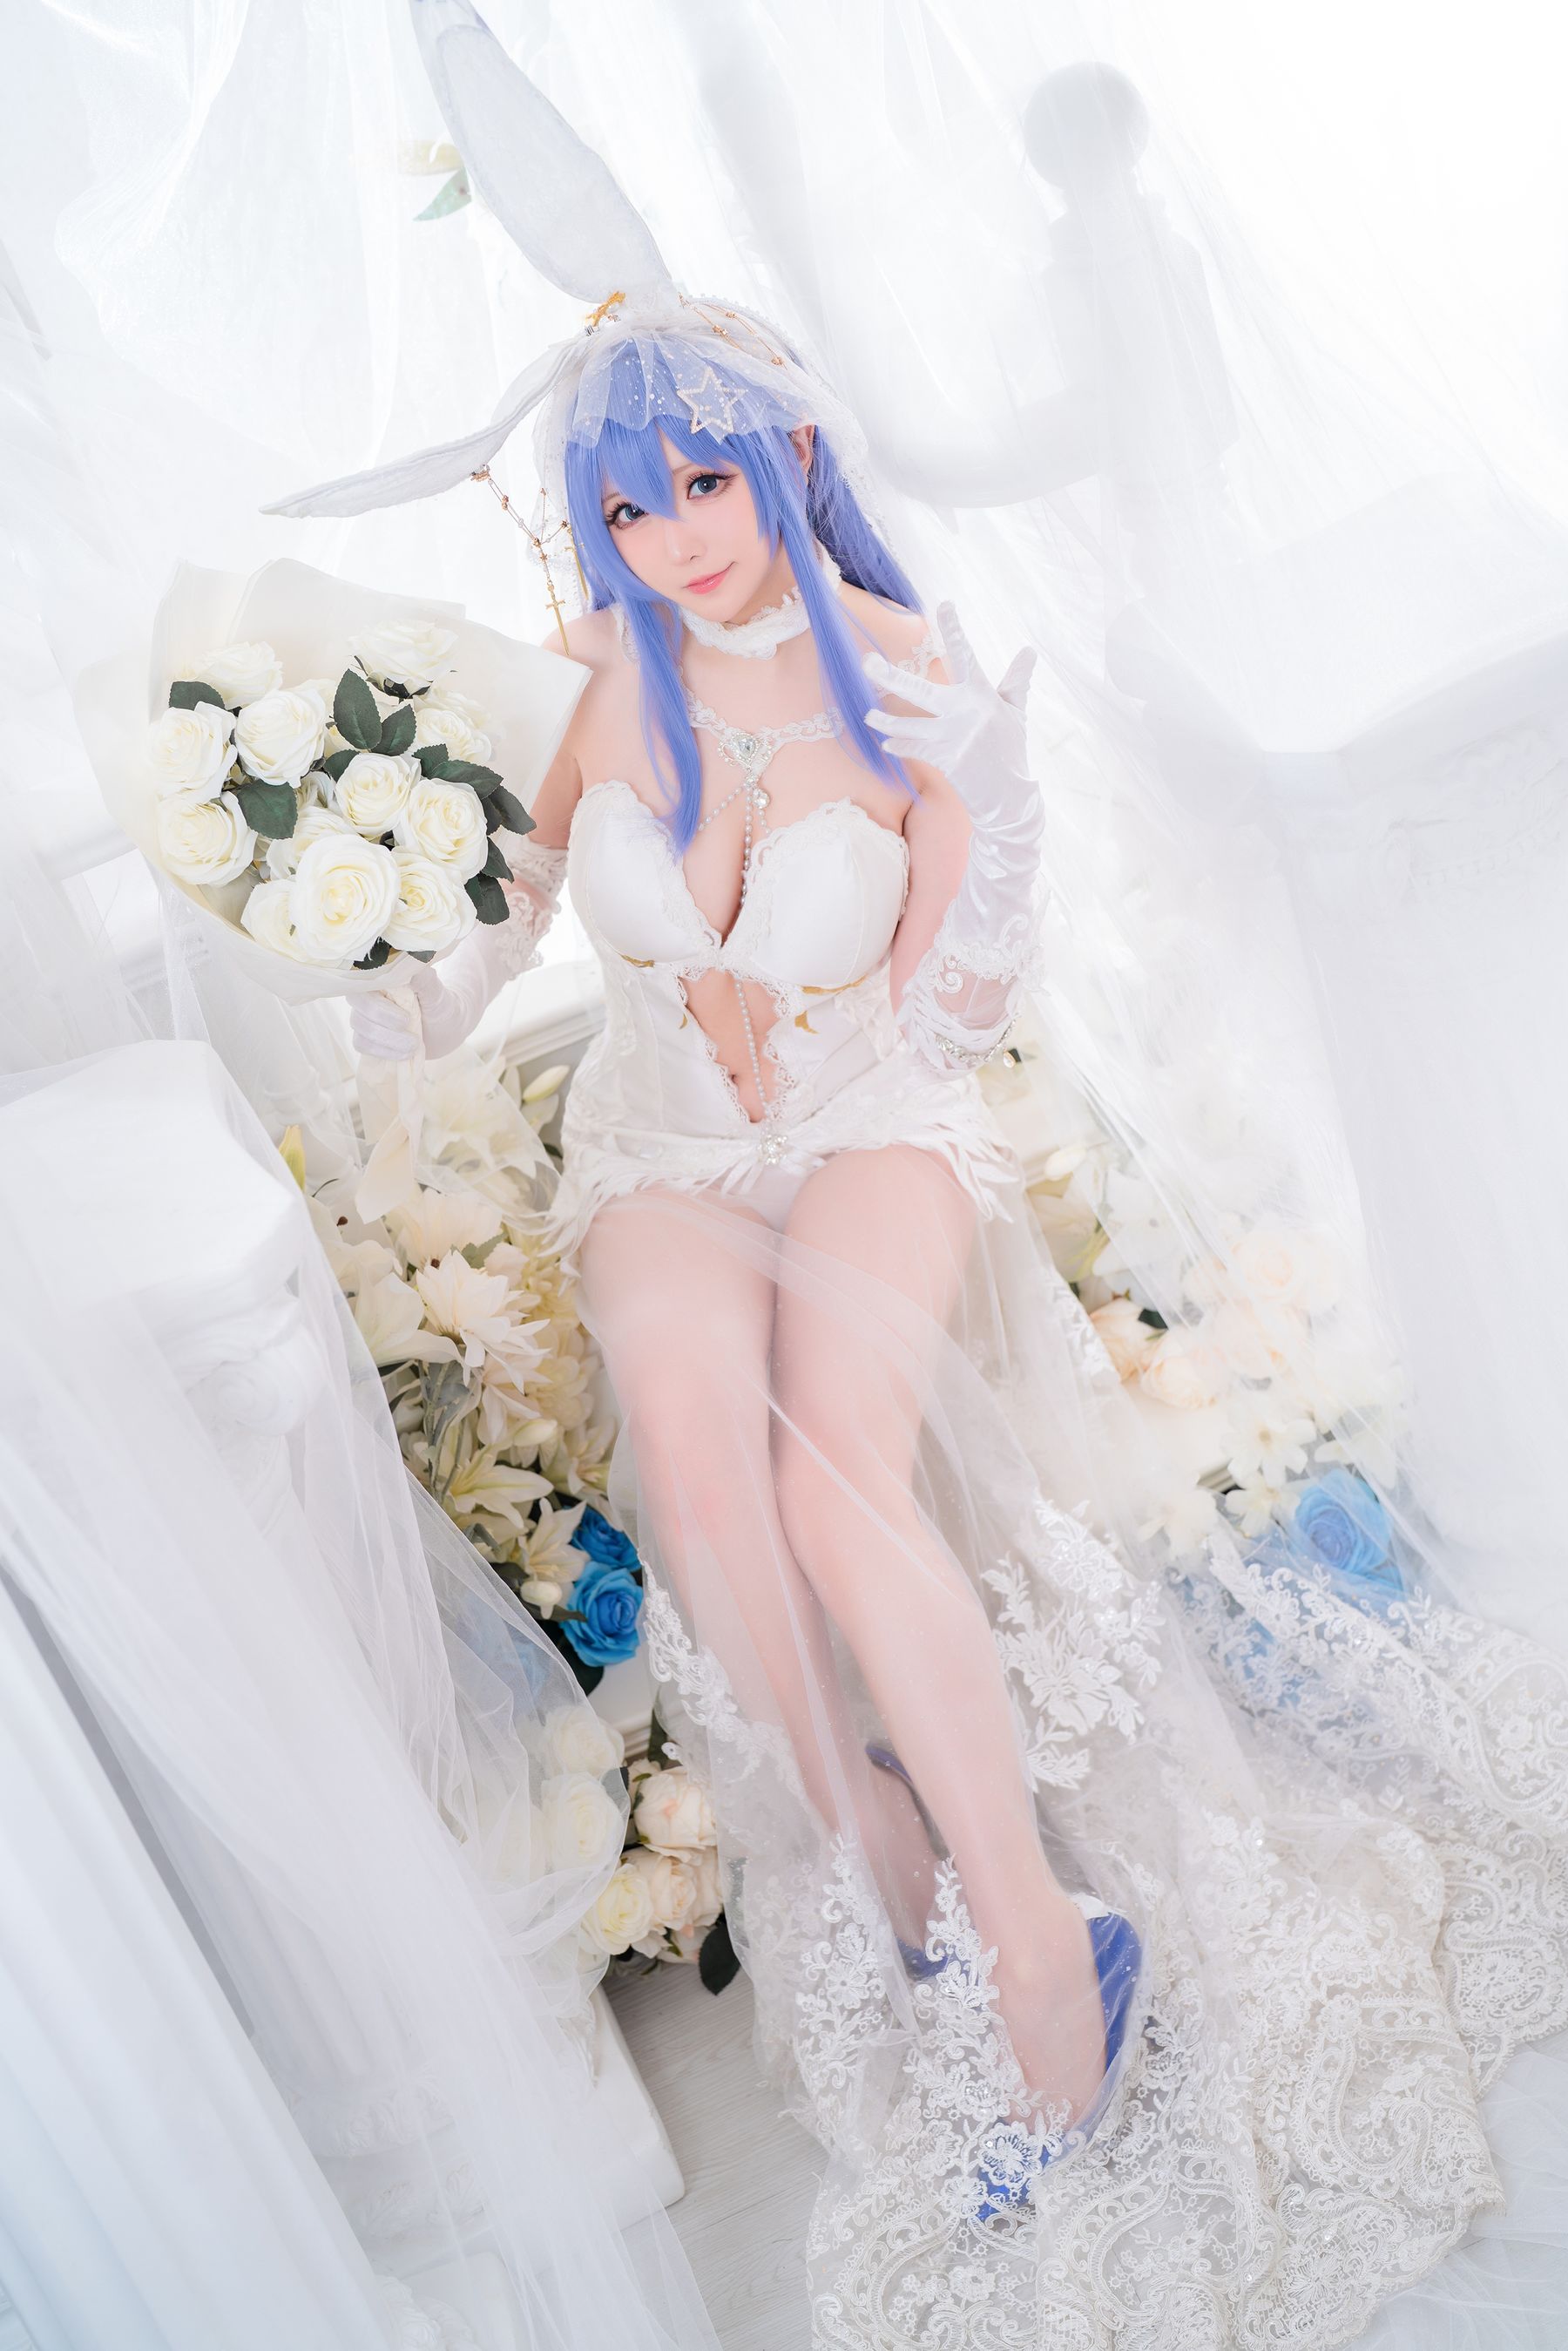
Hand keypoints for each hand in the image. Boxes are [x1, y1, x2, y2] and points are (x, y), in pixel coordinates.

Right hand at [349, 959, 457, 1062]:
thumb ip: (423, 979)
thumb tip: (410, 965)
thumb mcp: (436, 991)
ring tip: (414, 1044)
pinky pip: (362, 1045)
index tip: (401, 1009)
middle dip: (384, 1018)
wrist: (446, 1027)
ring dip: (388, 1040)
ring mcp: (363, 1017)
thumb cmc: (439, 1003)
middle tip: (409, 1024)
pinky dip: (384, 1052)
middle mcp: (367, 995)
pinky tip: (404, 1054)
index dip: (376, 995)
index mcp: (380, 977)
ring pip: (361, 1028)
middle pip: (359, 1006)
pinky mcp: (366, 1039)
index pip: (362, 980)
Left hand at [862, 601, 1035, 818]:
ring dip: (886, 721)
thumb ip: (1016, 682)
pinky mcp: (947, 759)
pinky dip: (900, 747)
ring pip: (910, 725)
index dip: (955, 629)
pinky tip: (886, 745)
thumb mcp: (1017, 714)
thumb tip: (1029, 651)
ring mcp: (955, 737)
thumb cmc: (1012, 752)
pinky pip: (916, 749)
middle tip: (867, 663)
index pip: (966, 656)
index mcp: (983, 695)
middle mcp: (967, 713)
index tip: (944, 604)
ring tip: (868, 715)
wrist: (1011, 797)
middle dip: (891, 677)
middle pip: (921, 691)